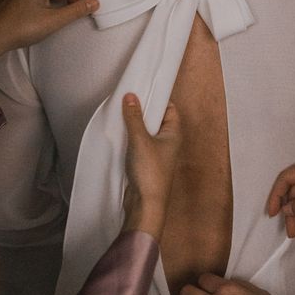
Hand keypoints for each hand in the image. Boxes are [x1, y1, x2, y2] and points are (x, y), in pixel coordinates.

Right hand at [122, 94, 180, 240]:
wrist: (145, 204)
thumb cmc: (150, 174)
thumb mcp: (140, 139)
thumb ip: (134, 117)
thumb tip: (131, 97)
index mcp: (174, 134)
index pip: (170, 109)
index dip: (158, 99)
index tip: (143, 90)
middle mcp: (168, 143)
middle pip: (157, 119)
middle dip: (143, 111)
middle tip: (128, 100)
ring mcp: (157, 154)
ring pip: (146, 132)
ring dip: (135, 125)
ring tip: (121, 115)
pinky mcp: (145, 163)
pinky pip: (138, 144)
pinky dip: (130, 139)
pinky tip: (120, 135)